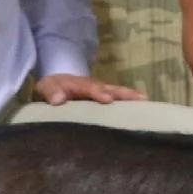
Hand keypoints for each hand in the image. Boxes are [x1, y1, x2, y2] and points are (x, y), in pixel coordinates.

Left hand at [33, 73, 147, 105]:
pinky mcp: (107, 99)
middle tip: (139, 99)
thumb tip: (58, 100)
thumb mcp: (46, 87)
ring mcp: (103, 92)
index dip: (99, 93)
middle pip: (112, 89)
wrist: (59, 83)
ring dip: (132, 98)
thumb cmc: (53, 87)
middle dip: (125, 94)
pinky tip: (142, 110)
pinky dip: (131, 103)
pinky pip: (120, 100)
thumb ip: (51, 92)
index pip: (91, 88)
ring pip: (119, 93)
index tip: (107, 100)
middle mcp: (96, 86)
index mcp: (81, 84)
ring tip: (146, 102)